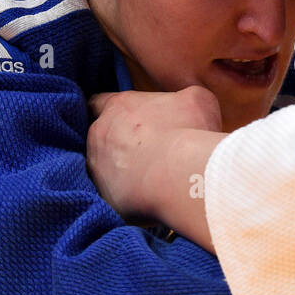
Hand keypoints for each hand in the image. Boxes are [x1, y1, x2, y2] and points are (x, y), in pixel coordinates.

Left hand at [87, 86, 221, 218]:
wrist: (181, 176)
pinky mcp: (105, 198)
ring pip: (103, 167)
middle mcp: (100, 134)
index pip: (99, 101)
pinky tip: (148, 197)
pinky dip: (126, 196)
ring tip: (150, 177)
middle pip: (101, 135)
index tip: (127, 118)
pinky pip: (113, 195)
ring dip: (121, 170)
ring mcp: (97, 168)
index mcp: (119, 106)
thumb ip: (181, 96)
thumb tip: (182, 104)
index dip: (112, 110)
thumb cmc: (189, 132)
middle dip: (118, 142)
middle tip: (146, 150)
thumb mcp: (197, 100)